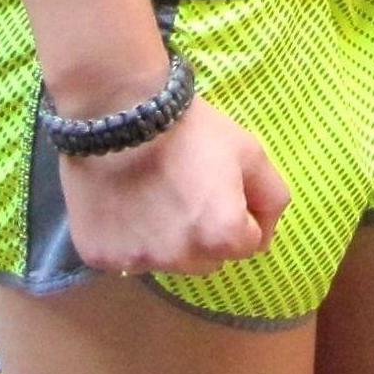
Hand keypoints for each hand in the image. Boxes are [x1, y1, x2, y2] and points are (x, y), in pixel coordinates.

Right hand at [58, 97, 290, 274]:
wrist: (120, 111)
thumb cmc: (190, 129)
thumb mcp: (249, 151)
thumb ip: (271, 196)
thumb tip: (265, 231)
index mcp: (222, 237)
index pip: (249, 244)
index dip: (241, 212)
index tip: (223, 186)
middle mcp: (181, 259)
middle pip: (207, 260)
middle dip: (206, 234)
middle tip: (188, 190)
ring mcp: (138, 262)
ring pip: (167, 261)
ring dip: (168, 240)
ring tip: (154, 194)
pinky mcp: (101, 257)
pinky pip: (126, 257)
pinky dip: (129, 238)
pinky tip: (125, 202)